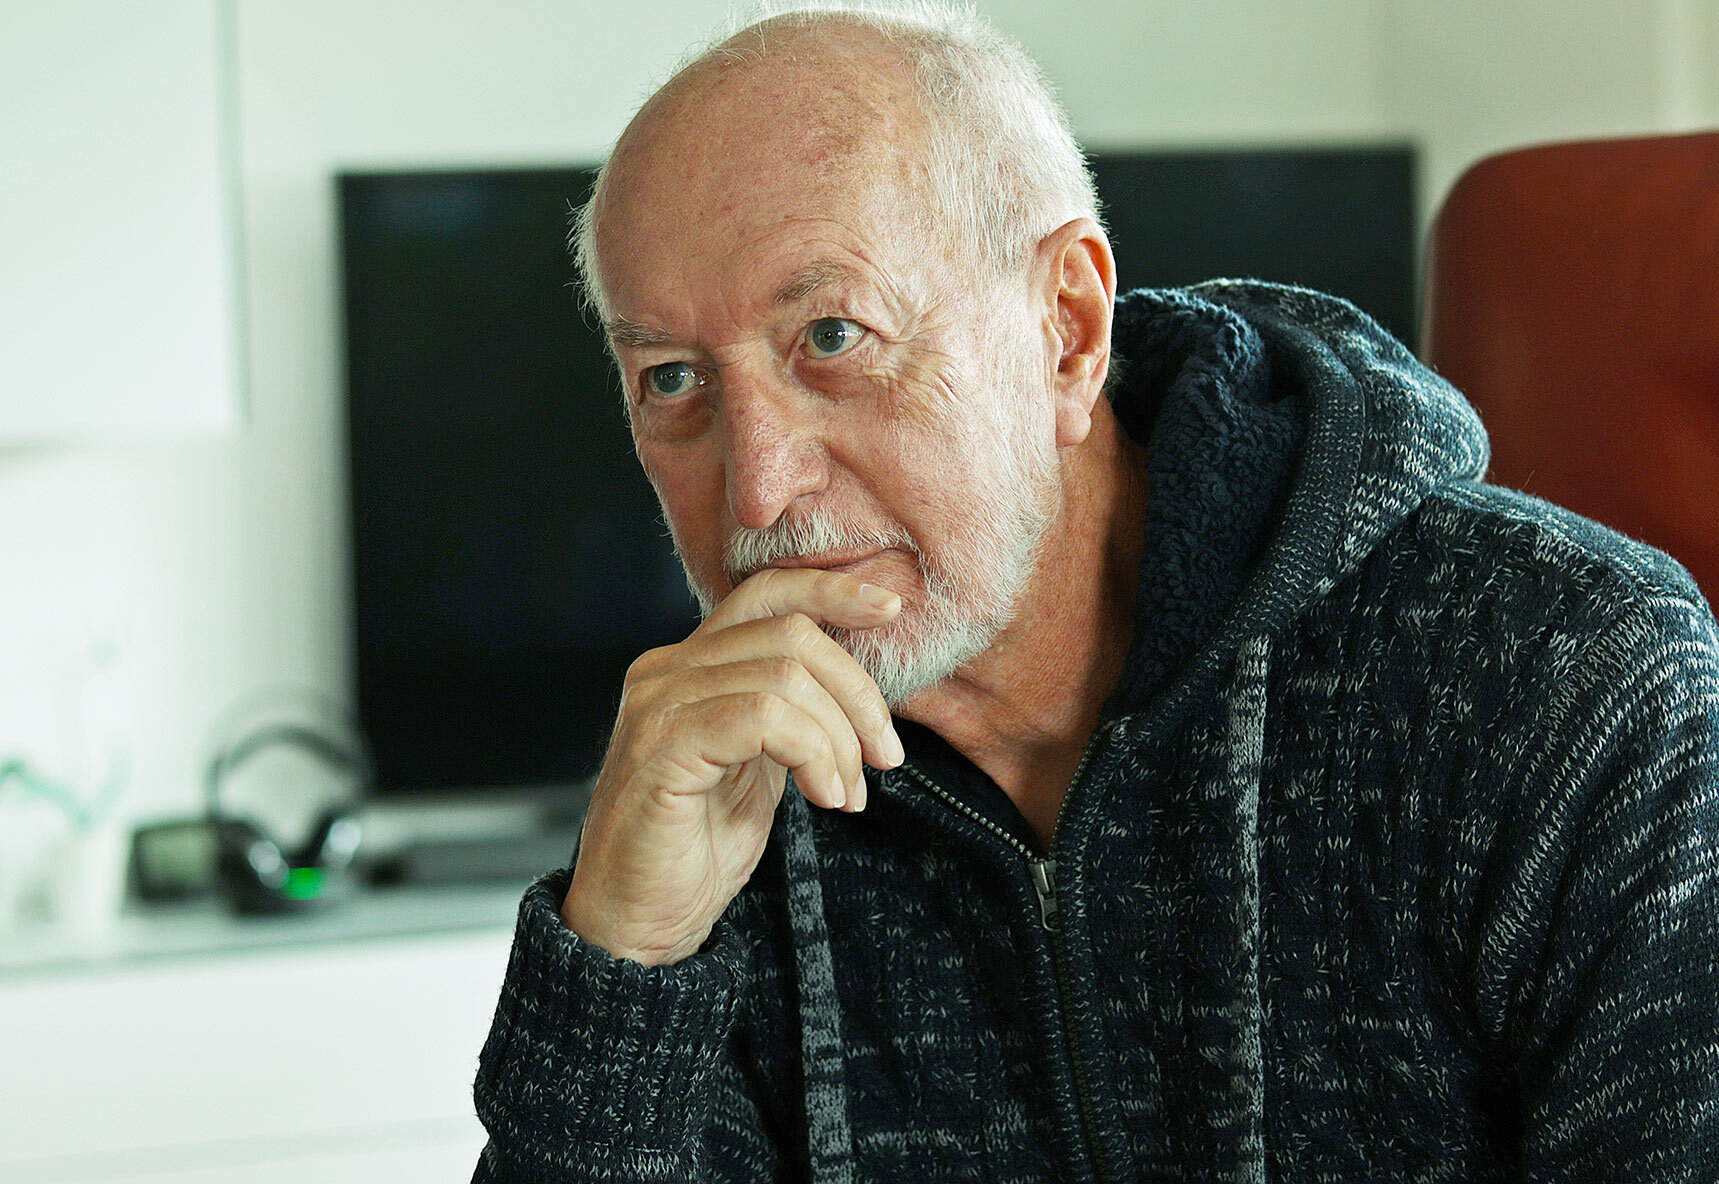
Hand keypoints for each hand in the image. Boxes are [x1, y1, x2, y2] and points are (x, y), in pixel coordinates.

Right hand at [561, 568, 905, 964]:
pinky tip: (824, 797)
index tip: (890, 611)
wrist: (636, 923)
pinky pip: (762, 718)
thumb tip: (860, 685)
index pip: (766, 592)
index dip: (833, 591)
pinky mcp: (662, 747)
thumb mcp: (761, 765)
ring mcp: (659, 704)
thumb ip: (791, 714)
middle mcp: (666, 669)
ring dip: (839, 739)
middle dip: (858, 693)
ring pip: (785, 676)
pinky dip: (813, 755)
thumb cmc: (696, 848)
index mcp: (690, 665)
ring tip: (846, 794)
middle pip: (791, 633)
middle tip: (883, 757)